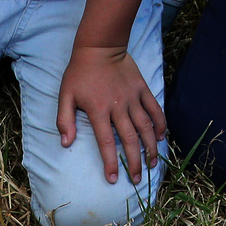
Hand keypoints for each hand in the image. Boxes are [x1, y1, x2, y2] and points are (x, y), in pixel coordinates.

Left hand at [57, 46, 164, 183]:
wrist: (100, 46)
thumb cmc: (79, 73)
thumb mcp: (65, 95)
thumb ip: (64, 120)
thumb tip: (65, 143)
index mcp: (98, 111)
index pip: (106, 143)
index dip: (110, 162)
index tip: (114, 179)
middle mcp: (118, 107)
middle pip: (130, 139)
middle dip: (134, 161)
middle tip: (136, 179)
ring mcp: (133, 98)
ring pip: (146, 127)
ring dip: (150, 147)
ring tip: (153, 164)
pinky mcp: (142, 89)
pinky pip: (154, 109)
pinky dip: (160, 123)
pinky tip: (162, 137)